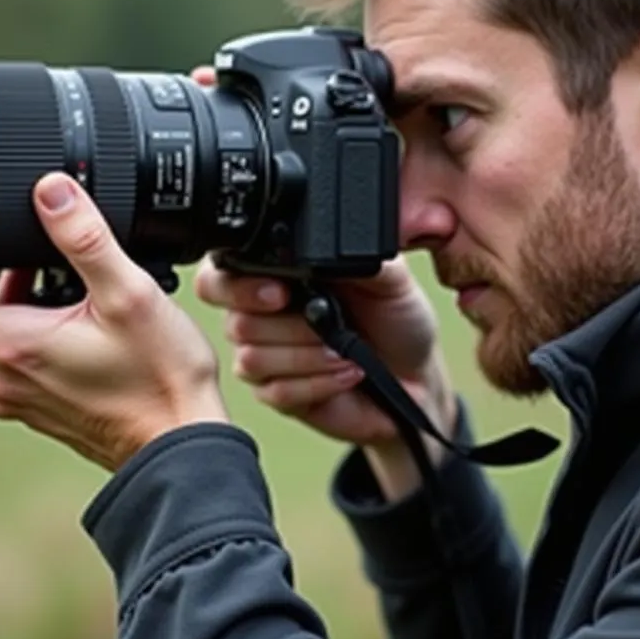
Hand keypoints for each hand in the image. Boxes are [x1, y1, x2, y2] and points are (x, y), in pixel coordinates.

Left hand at [0, 173, 226, 470]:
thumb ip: (86, 239)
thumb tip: (51, 190)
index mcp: (9, 345)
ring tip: (48, 275)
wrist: (181, 445)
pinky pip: (10, 363)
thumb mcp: (128, 295)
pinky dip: (22, 331)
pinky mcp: (42, 409)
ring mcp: (20, 399)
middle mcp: (1, 379)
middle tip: (7, 250)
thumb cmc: (159, 379)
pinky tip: (72, 316)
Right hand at [194, 254, 455, 498]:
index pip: (220, 278)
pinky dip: (318, 382)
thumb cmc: (397, 321)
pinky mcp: (280, 396)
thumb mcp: (388, 277)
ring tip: (345, 352)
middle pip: (234, 322)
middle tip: (324, 323)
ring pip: (252, 359)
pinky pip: (276, 392)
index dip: (238, 287)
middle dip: (286, 327)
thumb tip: (327, 242)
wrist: (419, 377)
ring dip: (306, 356)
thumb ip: (353, 255)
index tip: (280, 294)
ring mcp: (268, 359)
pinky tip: (347, 373)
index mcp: (277, 278)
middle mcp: (264, 317)